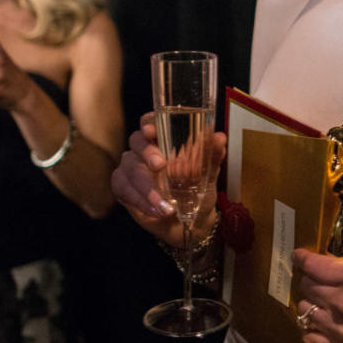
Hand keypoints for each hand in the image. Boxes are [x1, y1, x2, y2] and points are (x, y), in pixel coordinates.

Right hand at [111, 112, 225, 233]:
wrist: (189, 221)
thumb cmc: (197, 189)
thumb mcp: (207, 173)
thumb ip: (212, 155)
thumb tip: (220, 137)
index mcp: (163, 138)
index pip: (150, 121)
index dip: (149, 123)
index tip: (152, 131)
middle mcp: (144, 148)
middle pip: (136, 140)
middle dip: (147, 152)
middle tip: (160, 165)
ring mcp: (131, 166)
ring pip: (130, 168)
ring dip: (147, 187)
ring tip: (166, 206)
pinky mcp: (123, 186)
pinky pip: (124, 188)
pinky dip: (140, 201)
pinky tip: (156, 211)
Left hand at [293, 250, 342, 342]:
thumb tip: (316, 253)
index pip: (311, 265)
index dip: (302, 259)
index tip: (298, 257)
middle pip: (306, 285)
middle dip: (310, 281)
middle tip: (319, 282)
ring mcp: (340, 329)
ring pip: (304, 309)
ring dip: (311, 303)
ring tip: (325, 304)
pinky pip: (308, 335)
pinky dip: (312, 328)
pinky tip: (324, 322)